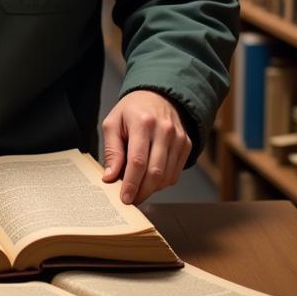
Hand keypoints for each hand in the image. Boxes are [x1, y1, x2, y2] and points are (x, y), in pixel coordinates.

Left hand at [101, 90, 191, 205]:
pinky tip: (150, 180)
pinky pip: (175, 173)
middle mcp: (164, 130)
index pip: (138, 161)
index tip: (124, 198)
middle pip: (155, 172)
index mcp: (143, 122)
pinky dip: (162, 183)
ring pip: (167, 176)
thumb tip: (110, 177)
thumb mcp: (113, 123)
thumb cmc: (132, 110)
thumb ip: (112, 151)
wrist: (158, 95)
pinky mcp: (186, 144)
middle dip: (142, 191)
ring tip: (138, 189)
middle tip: (130, 199)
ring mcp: (178, 138)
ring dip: (151, 189)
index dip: (131, 183)